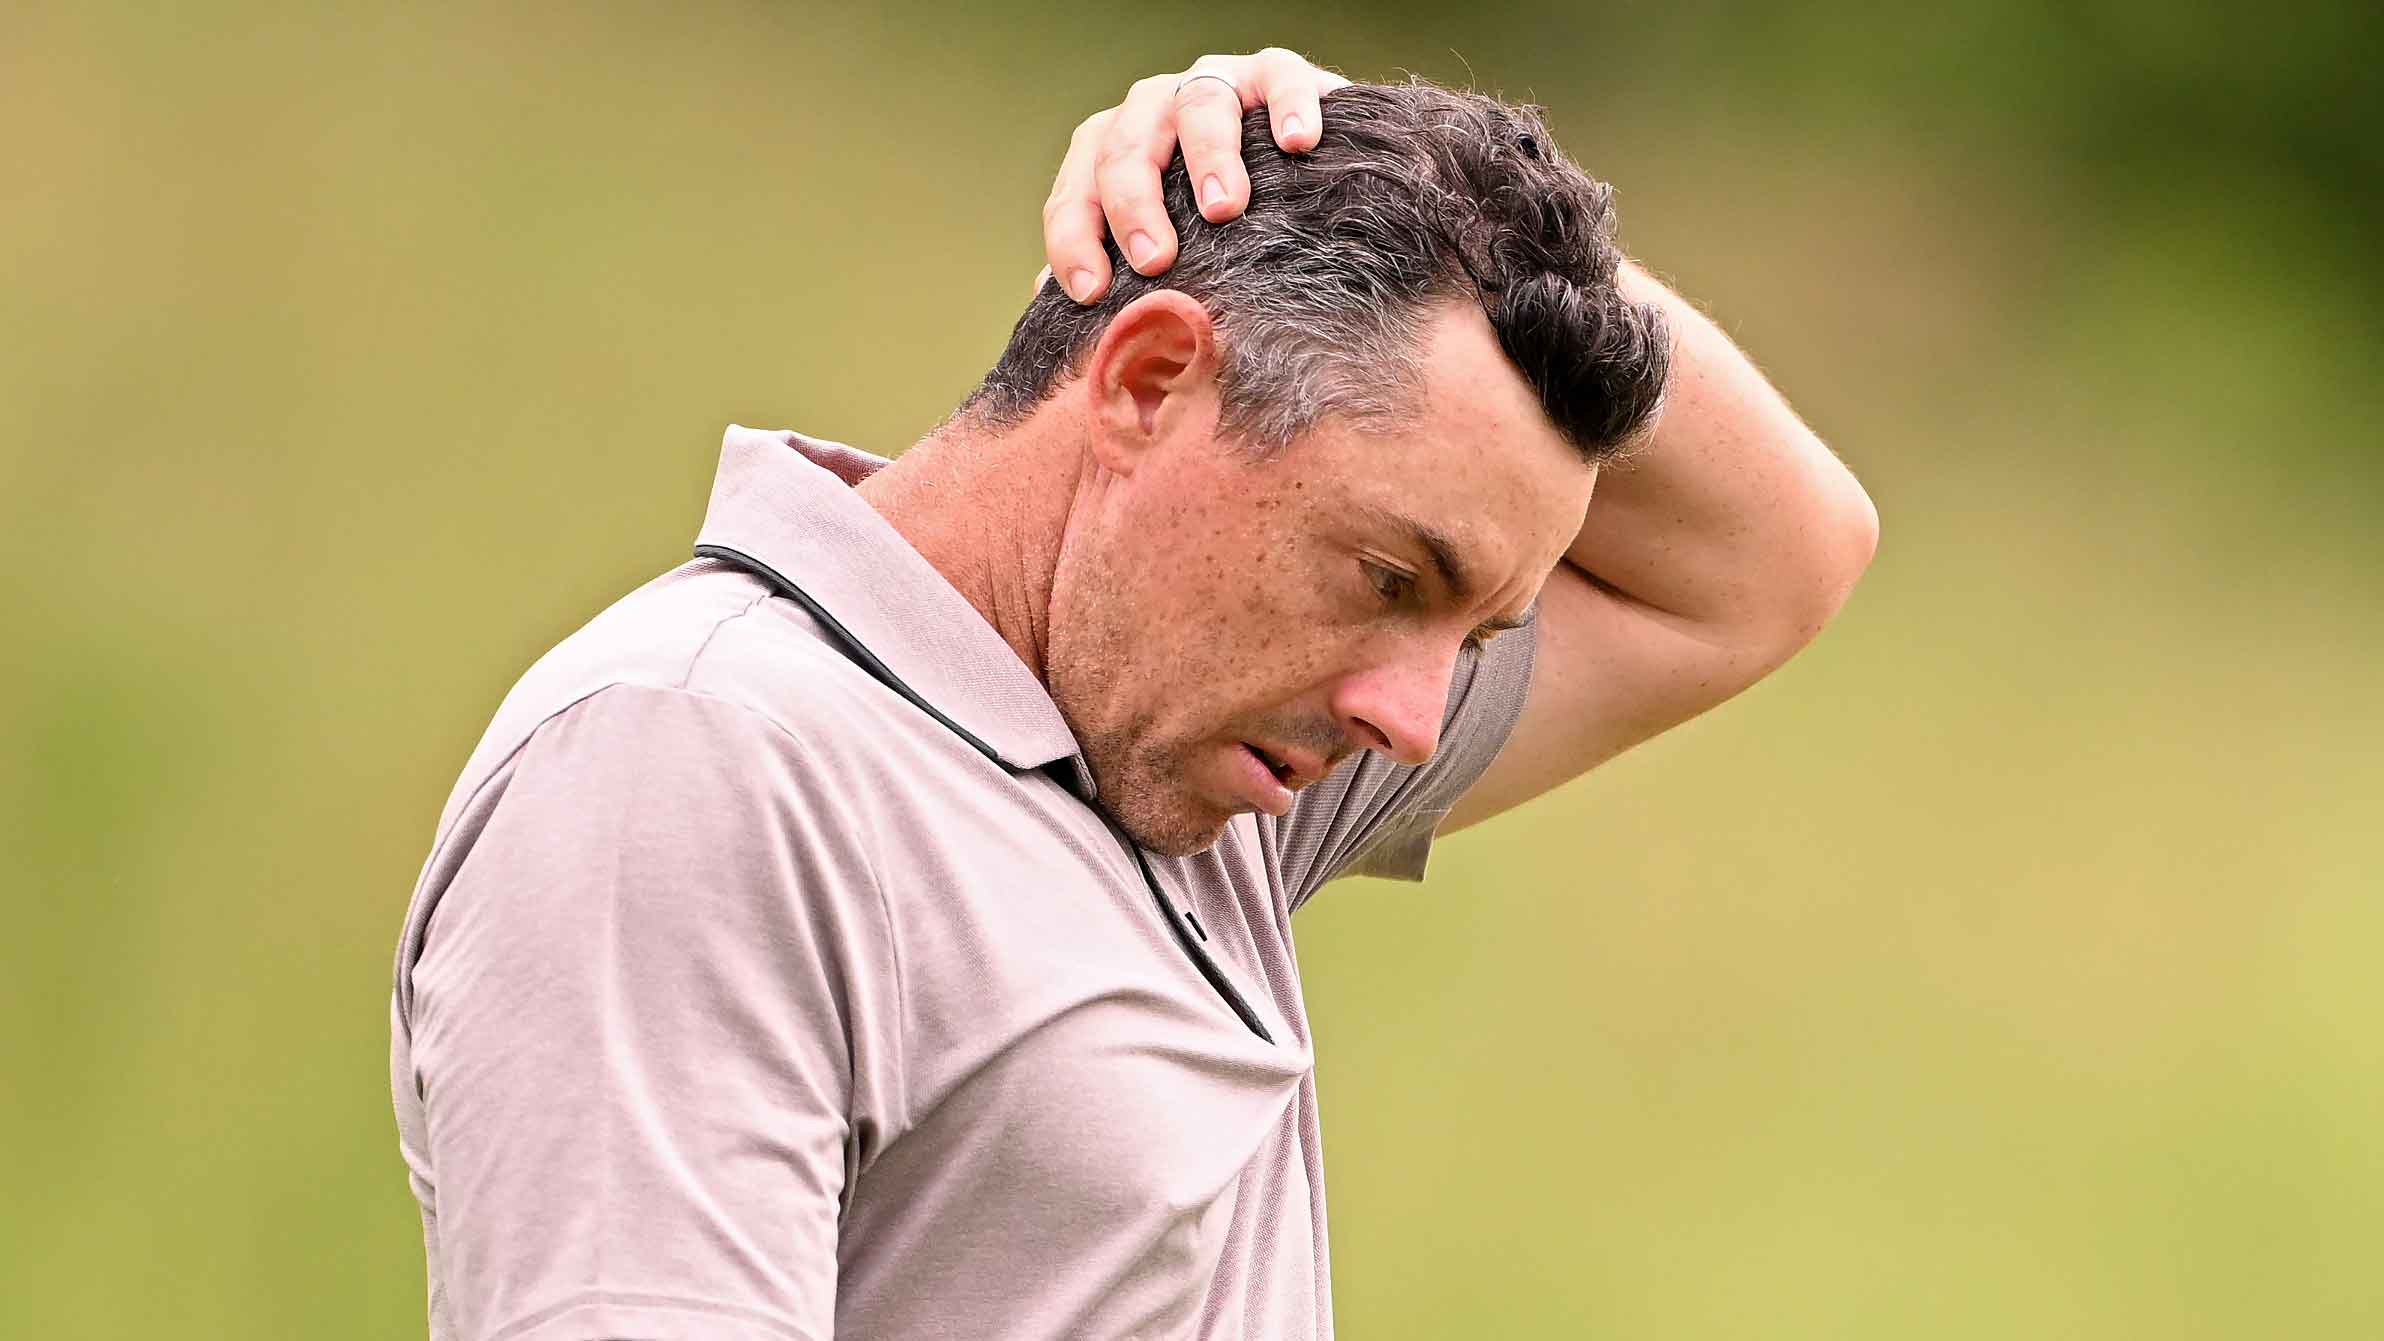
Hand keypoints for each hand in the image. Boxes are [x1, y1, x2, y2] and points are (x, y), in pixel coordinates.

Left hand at [1039, 49, 1350, 303]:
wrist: (1302, 174)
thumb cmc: (1220, 217)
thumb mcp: (1165, 242)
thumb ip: (1113, 265)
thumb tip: (1050, 302)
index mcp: (1115, 150)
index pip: (1077, 190)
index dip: (1076, 240)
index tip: (1091, 292)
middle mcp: (1155, 109)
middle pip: (1127, 145)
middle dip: (1134, 204)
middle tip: (1155, 260)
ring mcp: (1216, 84)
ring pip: (1199, 105)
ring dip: (1208, 157)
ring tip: (1224, 207)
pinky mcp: (1276, 73)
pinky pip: (1278, 78)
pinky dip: (1287, 106)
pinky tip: (1297, 142)